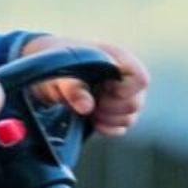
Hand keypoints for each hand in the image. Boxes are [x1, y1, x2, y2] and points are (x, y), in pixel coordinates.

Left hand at [17, 34, 149, 136]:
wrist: (46, 70)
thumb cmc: (55, 64)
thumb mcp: (58, 73)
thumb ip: (73, 87)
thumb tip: (86, 106)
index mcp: (116, 59)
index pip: (140, 79)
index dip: (125, 91)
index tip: (104, 92)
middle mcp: (123, 77)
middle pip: (135, 102)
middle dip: (112, 109)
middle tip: (92, 104)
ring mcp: (120, 95)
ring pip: (130, 117)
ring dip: (108, 119)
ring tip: (89, 111)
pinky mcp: (112, 111)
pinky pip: (121, 127)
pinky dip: (107, 128)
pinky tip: (92, 120)